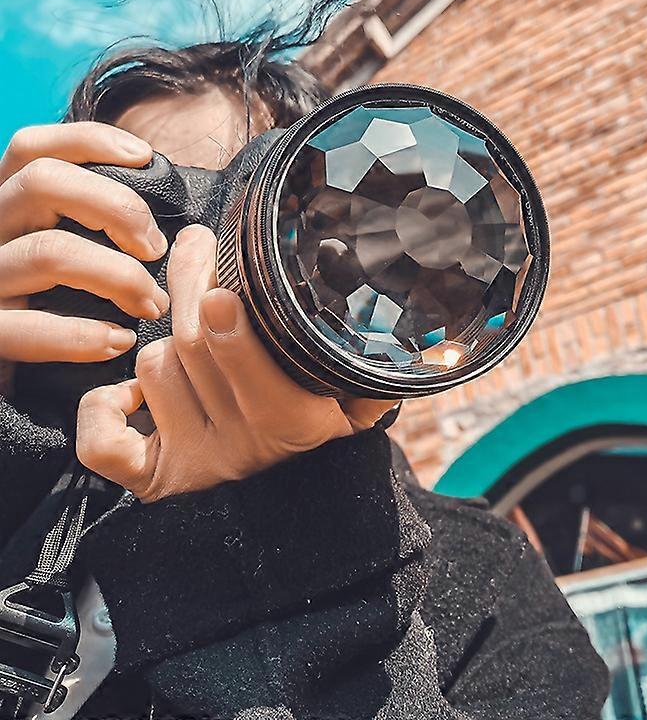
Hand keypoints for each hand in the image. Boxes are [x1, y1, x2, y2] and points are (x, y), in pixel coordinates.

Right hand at [0, 122, 169, 393]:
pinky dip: (80, 336)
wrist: (27, 387)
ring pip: (47, 251)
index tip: (145, 157)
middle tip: (158, 247)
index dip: (89, 140)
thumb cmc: (65, 311)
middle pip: (41, 182)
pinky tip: (118, 341)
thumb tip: (179, 223)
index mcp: (11, 209)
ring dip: (118, 276)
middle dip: (116, 206)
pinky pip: (24, 329)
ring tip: (153, 304)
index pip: (32, 149)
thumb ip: (103, 230)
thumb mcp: (79, 257)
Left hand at [76, 225, 397, 501]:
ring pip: (150, 371)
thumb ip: (374, 380)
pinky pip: (104, 445)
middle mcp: (239, 445)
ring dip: (163, 350)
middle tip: (193, 249)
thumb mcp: (354, 414)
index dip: (213, 294)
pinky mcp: (154, 482)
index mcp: (291, 420)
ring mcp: (193, 463)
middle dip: (186, 286)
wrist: (285, 525)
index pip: (236, 346)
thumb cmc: (315, 444)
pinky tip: (129, 397)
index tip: (209, 246)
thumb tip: (417, 348)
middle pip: (186, 344)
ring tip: (192, 345)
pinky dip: (103, 412)